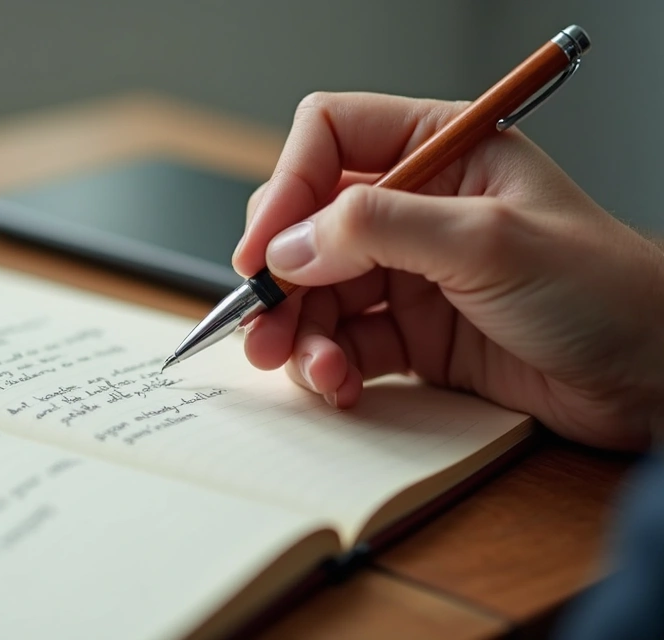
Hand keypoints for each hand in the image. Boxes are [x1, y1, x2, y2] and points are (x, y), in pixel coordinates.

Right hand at [232, 92, 663, 450]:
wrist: (656, 381)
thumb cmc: (606, 292)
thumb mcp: (489, 242)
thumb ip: (380, 229)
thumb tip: (290, 242)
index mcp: (442, 150)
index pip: (330, 138)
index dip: (287, 188)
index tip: (263, 251)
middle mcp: (417, 206)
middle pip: (308, 222)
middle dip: (280, 276)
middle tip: (263, 325)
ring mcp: (412, 272)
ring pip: (317, 290)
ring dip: (300, 333)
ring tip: (308, 370)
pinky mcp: (414, 333)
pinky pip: (344, 341)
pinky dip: (330, 365)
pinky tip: (342, 385)